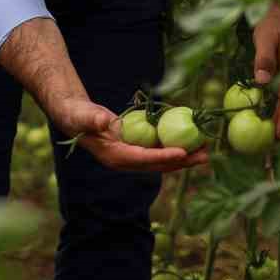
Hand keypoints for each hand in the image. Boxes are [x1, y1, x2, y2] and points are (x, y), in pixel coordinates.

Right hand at [45, 96, 209, 173]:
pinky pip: (158, 150)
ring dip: (183, 157)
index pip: (143, 159)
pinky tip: (190, 141)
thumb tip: (107, 122)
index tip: (183, 153)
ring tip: (205, 151)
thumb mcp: (83, 115)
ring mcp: (131, 156)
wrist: (74, 117)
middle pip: (158, 165)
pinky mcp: (136, 149)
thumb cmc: (77, 115)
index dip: (163, 157)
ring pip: (162, 160)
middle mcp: (125, 161)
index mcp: (114, 156)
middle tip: (204, 155)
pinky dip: (174, 147)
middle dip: (182, 161)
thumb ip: (94, 119)